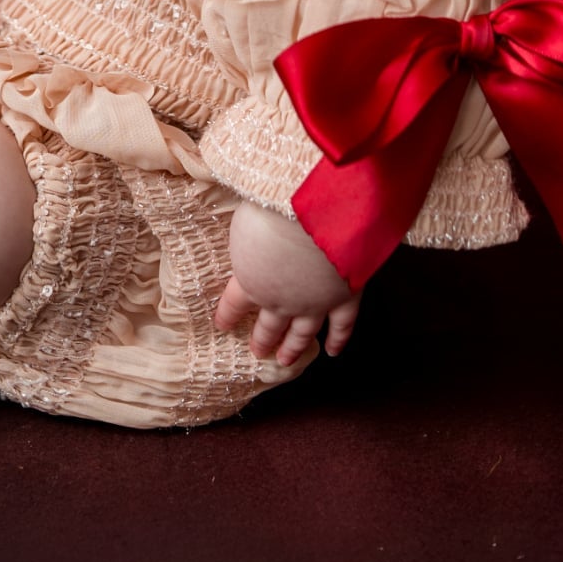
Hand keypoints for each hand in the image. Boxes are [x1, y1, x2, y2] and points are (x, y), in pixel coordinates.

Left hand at [213, 201, 361, 367]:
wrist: (318, 213)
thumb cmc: (274, 204)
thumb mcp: (243, 212)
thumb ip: (240, 224)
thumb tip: (219, 202)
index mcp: (249, 280)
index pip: (233, 304)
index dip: (227, 315)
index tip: (222, 325)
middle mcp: (280, 299)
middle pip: (269, 325)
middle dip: (262, 338)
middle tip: (257, 351)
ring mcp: (314, 302)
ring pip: (302, 332)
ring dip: (293, 347)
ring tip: (285, 360)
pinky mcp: (343, 296)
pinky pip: (341, 325)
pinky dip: (338, 339)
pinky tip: (332, 350)